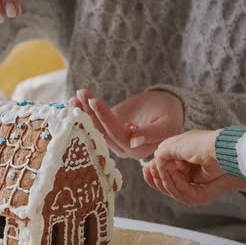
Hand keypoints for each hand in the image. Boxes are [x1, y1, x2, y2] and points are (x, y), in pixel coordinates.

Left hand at [69, 89, 183, 159]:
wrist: (166, 107)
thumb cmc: (170, 114)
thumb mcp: (167, 124)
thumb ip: (152, 133)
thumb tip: (133, 141)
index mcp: (139, 150)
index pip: (118, 135)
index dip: (105, 119)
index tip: (95, 101)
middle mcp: (124, 149)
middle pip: (103, 131)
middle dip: (91, 112)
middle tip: (82, 95)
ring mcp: (114, 139)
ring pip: (96, 126)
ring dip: (85, 110)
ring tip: (78, 94)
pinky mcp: (108, 129)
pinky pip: (95, 120)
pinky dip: (85, 109)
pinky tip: (75, 99)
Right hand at [143, 129, 245, 203]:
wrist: (220, 151)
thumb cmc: (201, 144)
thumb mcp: (176, 145)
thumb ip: (162, 154)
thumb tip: (154, 162)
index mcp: (180, 160)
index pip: (162, 170)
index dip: (153, 171)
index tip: (146, 168)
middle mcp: (184, 173)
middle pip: (164, 182)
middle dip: (156, 176)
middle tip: (151, 170)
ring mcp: (191, 184)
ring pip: (170, 188)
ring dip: (163, 179)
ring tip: (160, 170)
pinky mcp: (198, 194)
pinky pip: (180, 192)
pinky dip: (173, 183)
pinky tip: (171, 174)